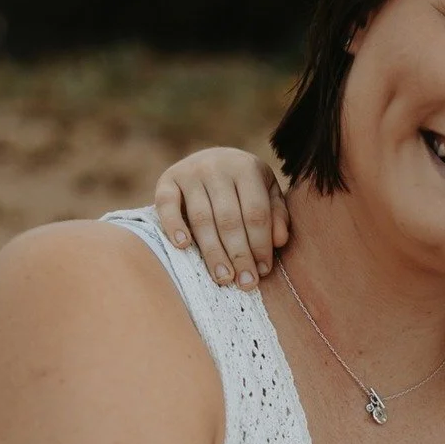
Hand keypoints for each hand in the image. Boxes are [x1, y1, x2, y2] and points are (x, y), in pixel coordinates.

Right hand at [153, 148, 289, 290]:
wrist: (214, 159)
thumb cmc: (247, 187)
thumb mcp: (269, 193)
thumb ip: (277, 215)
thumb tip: (279, 241)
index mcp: (246, 169)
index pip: (255, 213)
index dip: (260, 245)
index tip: (263, 271)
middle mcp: (216, 167)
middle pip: (229, 219)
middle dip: (239, 255)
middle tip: (245, 284)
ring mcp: (189, 172)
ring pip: (202, 218)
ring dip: (212, 252)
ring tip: (222, 278)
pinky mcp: (166, 179)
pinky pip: (166, 204)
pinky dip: (173, 225)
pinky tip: (183, 246)